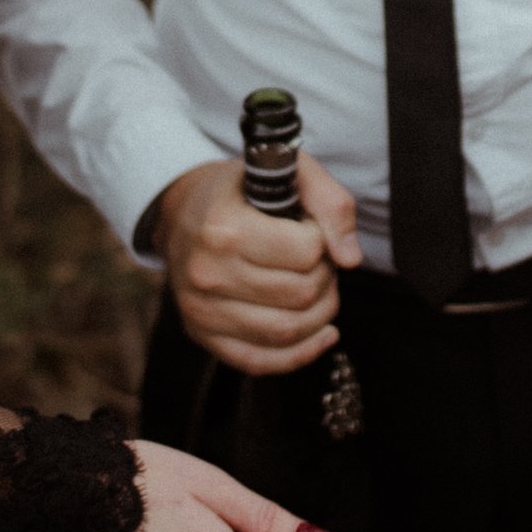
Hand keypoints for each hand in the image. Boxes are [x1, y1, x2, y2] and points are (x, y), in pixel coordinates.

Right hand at [151, 150, 362, 376]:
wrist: (181, 212)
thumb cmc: (239, 191)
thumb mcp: (288, 170)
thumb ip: (330, 202)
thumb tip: (349, 258)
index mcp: (224, 228)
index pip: (307, 251)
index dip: (323, 239)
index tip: (309, 229)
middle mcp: (207, 273)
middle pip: (302, 294)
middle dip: (325, 277)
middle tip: (316, 259)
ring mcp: (201, 310)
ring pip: (288, 331)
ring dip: (320, 313)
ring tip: (316, 287)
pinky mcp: (203, 336)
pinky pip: (261, 361)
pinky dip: (301, 353)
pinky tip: (321, 333)